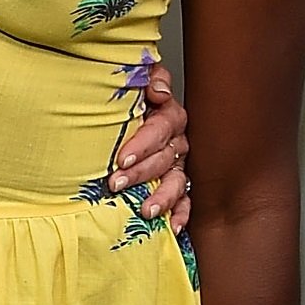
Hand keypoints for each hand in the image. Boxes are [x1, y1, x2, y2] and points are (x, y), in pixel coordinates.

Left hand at [107, 62, 190, 229]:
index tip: (122, 158)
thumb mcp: (134, 80)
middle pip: (164, 157)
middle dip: (141, 172)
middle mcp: (177, 140)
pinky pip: (187, 200)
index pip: (159, 129)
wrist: (125, 111)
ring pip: (176, 181)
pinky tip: (174, 226)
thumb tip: (159, 91)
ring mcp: (179, 163)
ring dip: (162, 197)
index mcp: (168, 115)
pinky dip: (182, 213)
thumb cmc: (129, 98)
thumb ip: (148, 78)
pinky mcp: (179, 183)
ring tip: (146, 210)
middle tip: (117, 183)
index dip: (142, 144)